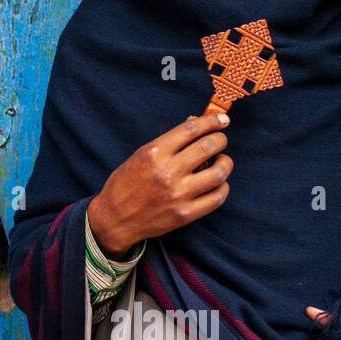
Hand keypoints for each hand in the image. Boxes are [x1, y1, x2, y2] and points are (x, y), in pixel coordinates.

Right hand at [88, 112, 232, 254]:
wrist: (115, 219)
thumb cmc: (126, 184)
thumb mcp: (140, 155)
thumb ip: (168, 143)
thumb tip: (197, 126)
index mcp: (153, 153)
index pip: (191, 130)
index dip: (211, 122)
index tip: (222, 120)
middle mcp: (167, 172)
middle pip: (209, 147)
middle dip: (220, 140)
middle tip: (220, 141)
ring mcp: (178, 195)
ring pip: (218, 173)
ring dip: (225, 163)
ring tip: (222, 162)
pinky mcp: (185, 214)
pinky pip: (216, 198)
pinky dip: (222, 187)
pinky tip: (217, 183)